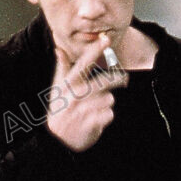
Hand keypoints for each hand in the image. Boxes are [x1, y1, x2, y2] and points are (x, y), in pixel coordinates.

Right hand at [46, 33, 128, 152]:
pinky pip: (110, 114)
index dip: (95, 50)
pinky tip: (96, 120)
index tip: (106, 39)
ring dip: (106, 104)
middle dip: (117, 79)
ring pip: (109, 99)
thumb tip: (60, 49)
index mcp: (69, 84)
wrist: (57, 141)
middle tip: (123, 79)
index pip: (84, 63)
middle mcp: (77, 94)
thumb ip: (62, 69)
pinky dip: (106, 117)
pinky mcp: (93, 122)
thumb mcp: (58, 90)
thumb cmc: (60, 112)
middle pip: (105, 81)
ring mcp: (85, 109)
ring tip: (96, 109)